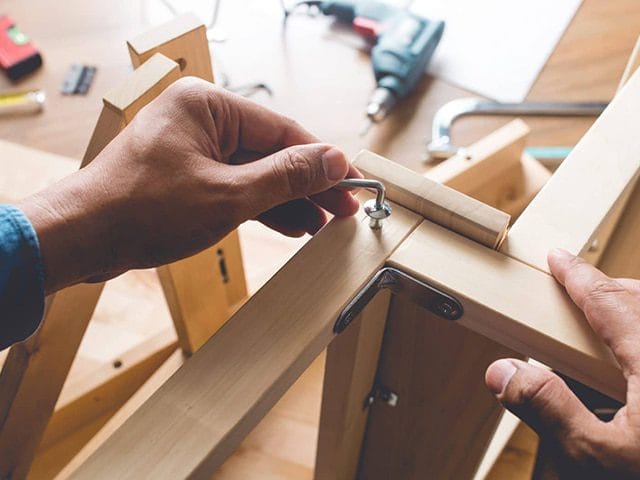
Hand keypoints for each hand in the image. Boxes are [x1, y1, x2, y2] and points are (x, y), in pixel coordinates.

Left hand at [17, 77, 361, 293]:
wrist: (81, 239)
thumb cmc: (141, 210)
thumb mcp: (227, 196)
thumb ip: (285, 176)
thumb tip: (333, 160)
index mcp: (207, 105)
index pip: (282, 131)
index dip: (322, 161)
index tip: (351, 183)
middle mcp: (201, 119)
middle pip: (271, 152)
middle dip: (307, 185)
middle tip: (342, 210)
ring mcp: (193, 148)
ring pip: (255, 172)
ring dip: (288, 199)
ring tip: (321, 224)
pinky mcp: (187, 175)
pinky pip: (235, 186)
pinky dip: (261, 206)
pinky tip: (291, 224)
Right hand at [485, 248, 639, 477]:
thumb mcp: (599, 459)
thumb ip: (547, 409)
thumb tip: (502, 372)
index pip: (607, 301)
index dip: (577, 277)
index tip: (556, 258)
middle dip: (610, 286)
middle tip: (580, 288)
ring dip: (636, 307)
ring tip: (612, 316)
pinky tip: (636, 364)